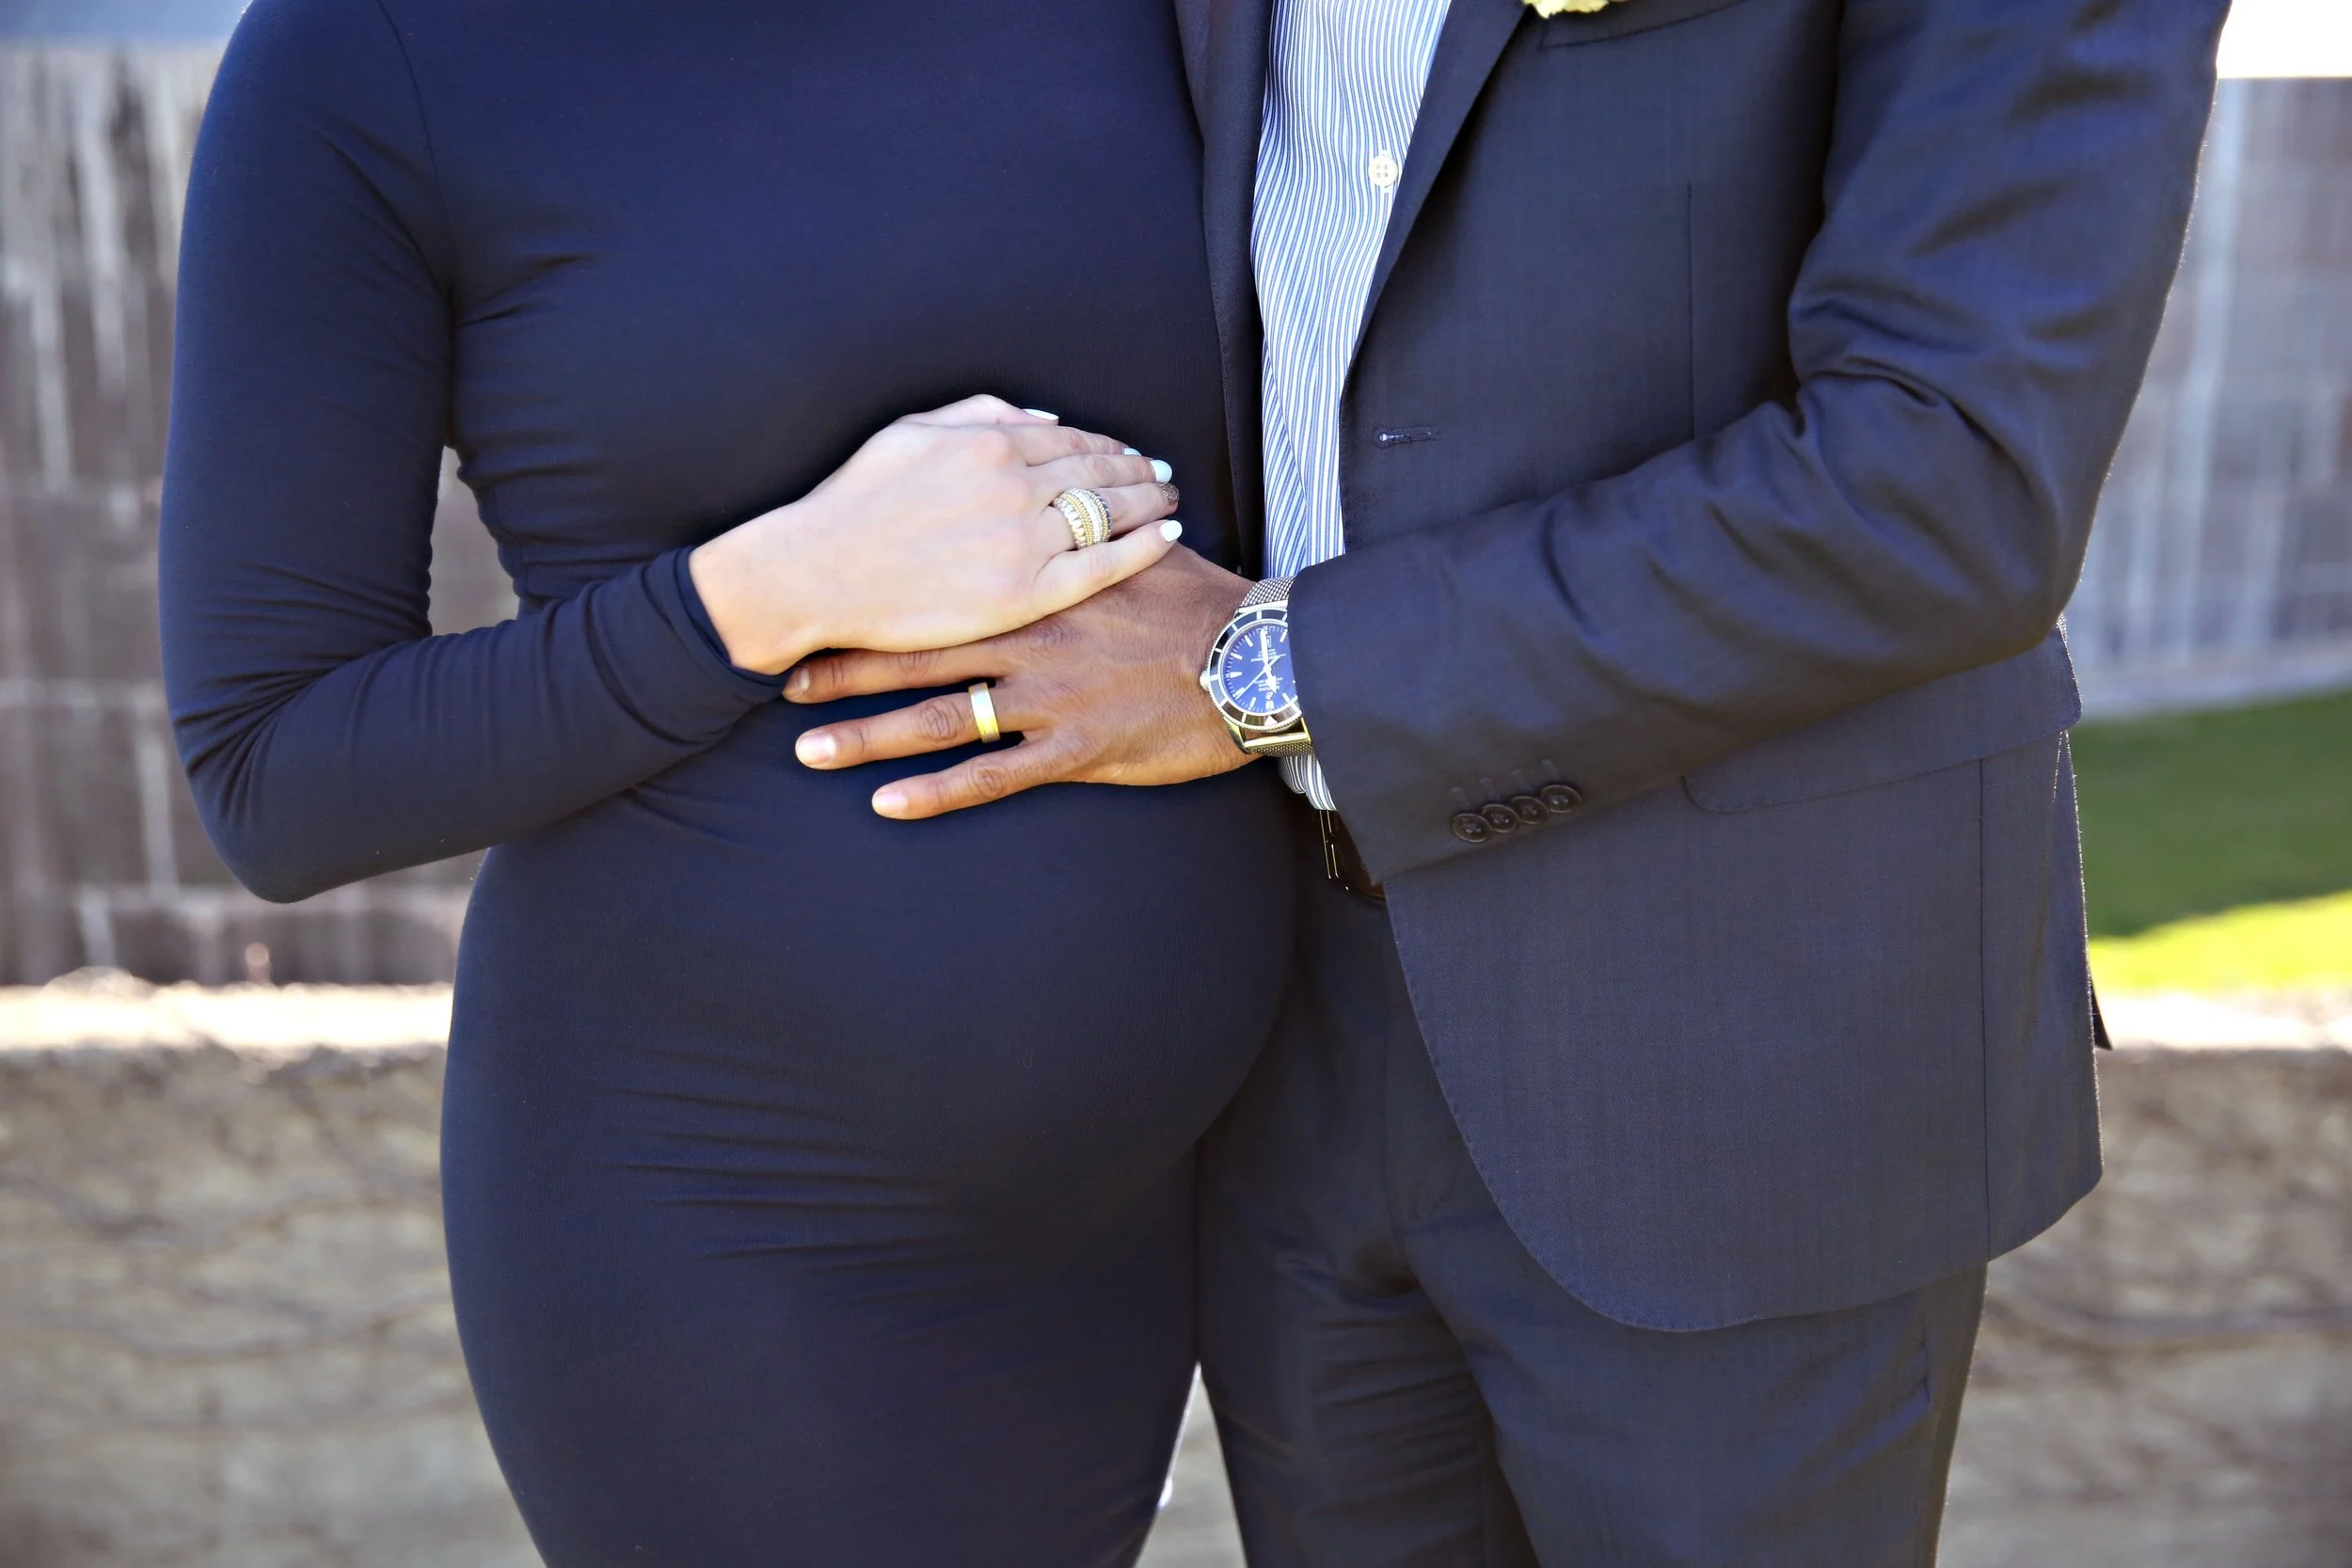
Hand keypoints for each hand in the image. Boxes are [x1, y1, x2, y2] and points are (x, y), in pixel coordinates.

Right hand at [687, 395, 1181, 673]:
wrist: (817, 572)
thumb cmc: (855, 502)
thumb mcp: (911, 431)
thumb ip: (980, 414)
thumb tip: (1044, 417)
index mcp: (990, 443)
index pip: (1072, 439)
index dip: (1109, 445)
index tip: (1130, 453)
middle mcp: (1016, 487)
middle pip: (1100, 472)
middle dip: (1138, 471)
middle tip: (1163, 476)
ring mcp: (1023, 543)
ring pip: (1109, 514)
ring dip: (1150, 503)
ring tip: (1169, 503)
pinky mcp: (1023, 596)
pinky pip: (1103, 566)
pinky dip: (1143, 547)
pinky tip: (1167, 537)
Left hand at [785, 547, 1254, 818]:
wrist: (1257, 659)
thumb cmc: (1201, 605)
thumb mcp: (1134, 550)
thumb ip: (1077, 537)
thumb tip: (1052, 509)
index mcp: (1038, 585)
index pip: (939, 590)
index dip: (876, 603)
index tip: (822, 607)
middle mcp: (1029, 638)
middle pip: (918, 653)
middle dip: (847, 667)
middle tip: (785, 679)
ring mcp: (1048, 695)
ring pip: (938, 717)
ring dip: (868, 735)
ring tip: (810, 751)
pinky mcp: (1073, 747)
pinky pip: (990, 775)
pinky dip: (935, 792)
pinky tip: (886, 806)